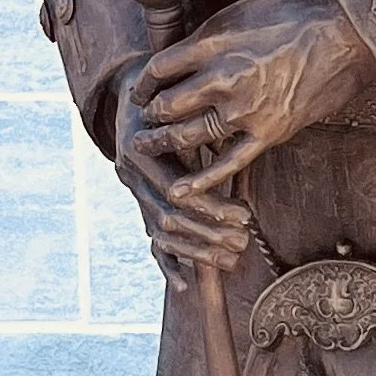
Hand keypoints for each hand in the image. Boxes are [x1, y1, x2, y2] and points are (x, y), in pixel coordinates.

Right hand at [115, 60, 253, 279]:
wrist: (135, 90)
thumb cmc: (169, 91)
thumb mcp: (183, 101)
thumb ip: (202, 122)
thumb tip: (238, 134)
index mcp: (139, 151)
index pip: (177, 192)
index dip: (211, 207)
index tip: (245, 215)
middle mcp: (130, 175)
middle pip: (168, 219)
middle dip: (208, 234)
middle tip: (243, 241)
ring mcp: (133, 192)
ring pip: (161, 234)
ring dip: (198, 252)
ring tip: (234, 259)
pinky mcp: (140, 204)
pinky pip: (150, 241)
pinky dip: (167, 264)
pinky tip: (184, 286)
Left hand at [139, 0, 375, 190]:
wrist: (347, 33)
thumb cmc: (298, 13)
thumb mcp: (244, 7)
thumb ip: (211, 34)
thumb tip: (185, 52)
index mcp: (214, 42)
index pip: (160, 69)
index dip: (144, 83)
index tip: (141, 91)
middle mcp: (223, 77)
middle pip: (168, 105)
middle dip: (149, 116)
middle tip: (140, 123)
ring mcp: (246, 109)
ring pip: (190, 134)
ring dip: (163, 143)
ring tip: (148, 146)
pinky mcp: (269, 132)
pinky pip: (228, 163)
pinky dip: (201, 180)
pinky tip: (180, 190)